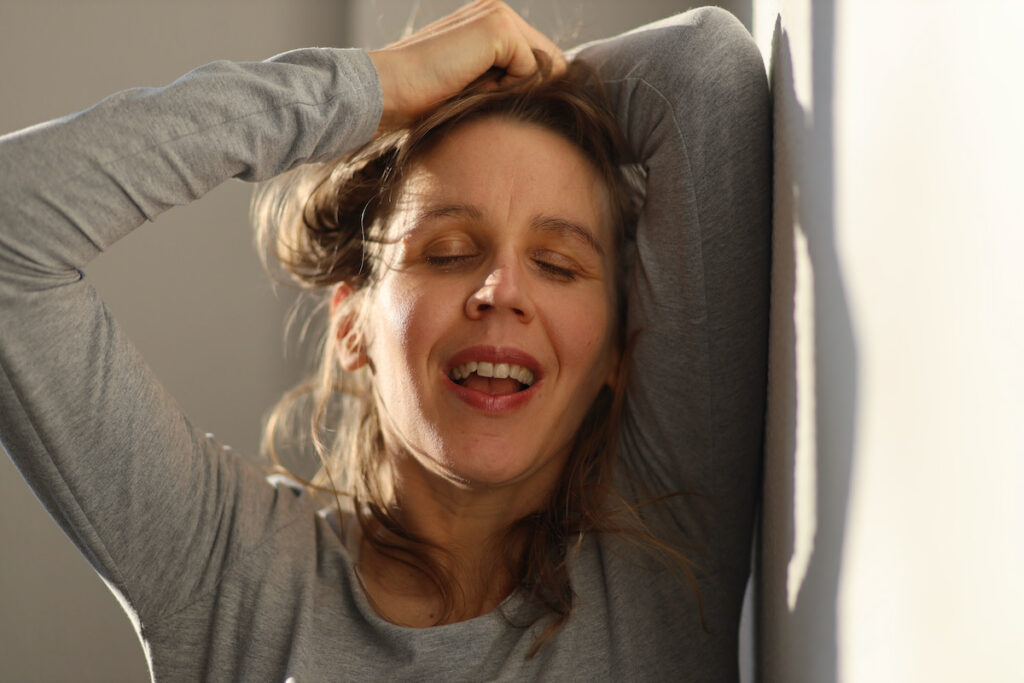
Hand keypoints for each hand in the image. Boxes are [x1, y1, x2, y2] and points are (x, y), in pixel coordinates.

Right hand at [368, 0, 564, 130]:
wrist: (387, 91)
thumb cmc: (421, 100)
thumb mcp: (473, 89)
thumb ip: (506, 82)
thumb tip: (547, 97)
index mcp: (489, 22)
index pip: (540, 60)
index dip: (529, 92)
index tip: (487, 103)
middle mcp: (496, 10)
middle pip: (550, 63)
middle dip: (525, 92)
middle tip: (475, 97)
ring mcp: (498, 14)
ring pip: (544, 69)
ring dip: (513, 92)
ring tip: (471, 91)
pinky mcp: (498, 27)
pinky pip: (532, 72)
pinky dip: (506, 91)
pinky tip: (470, 87)